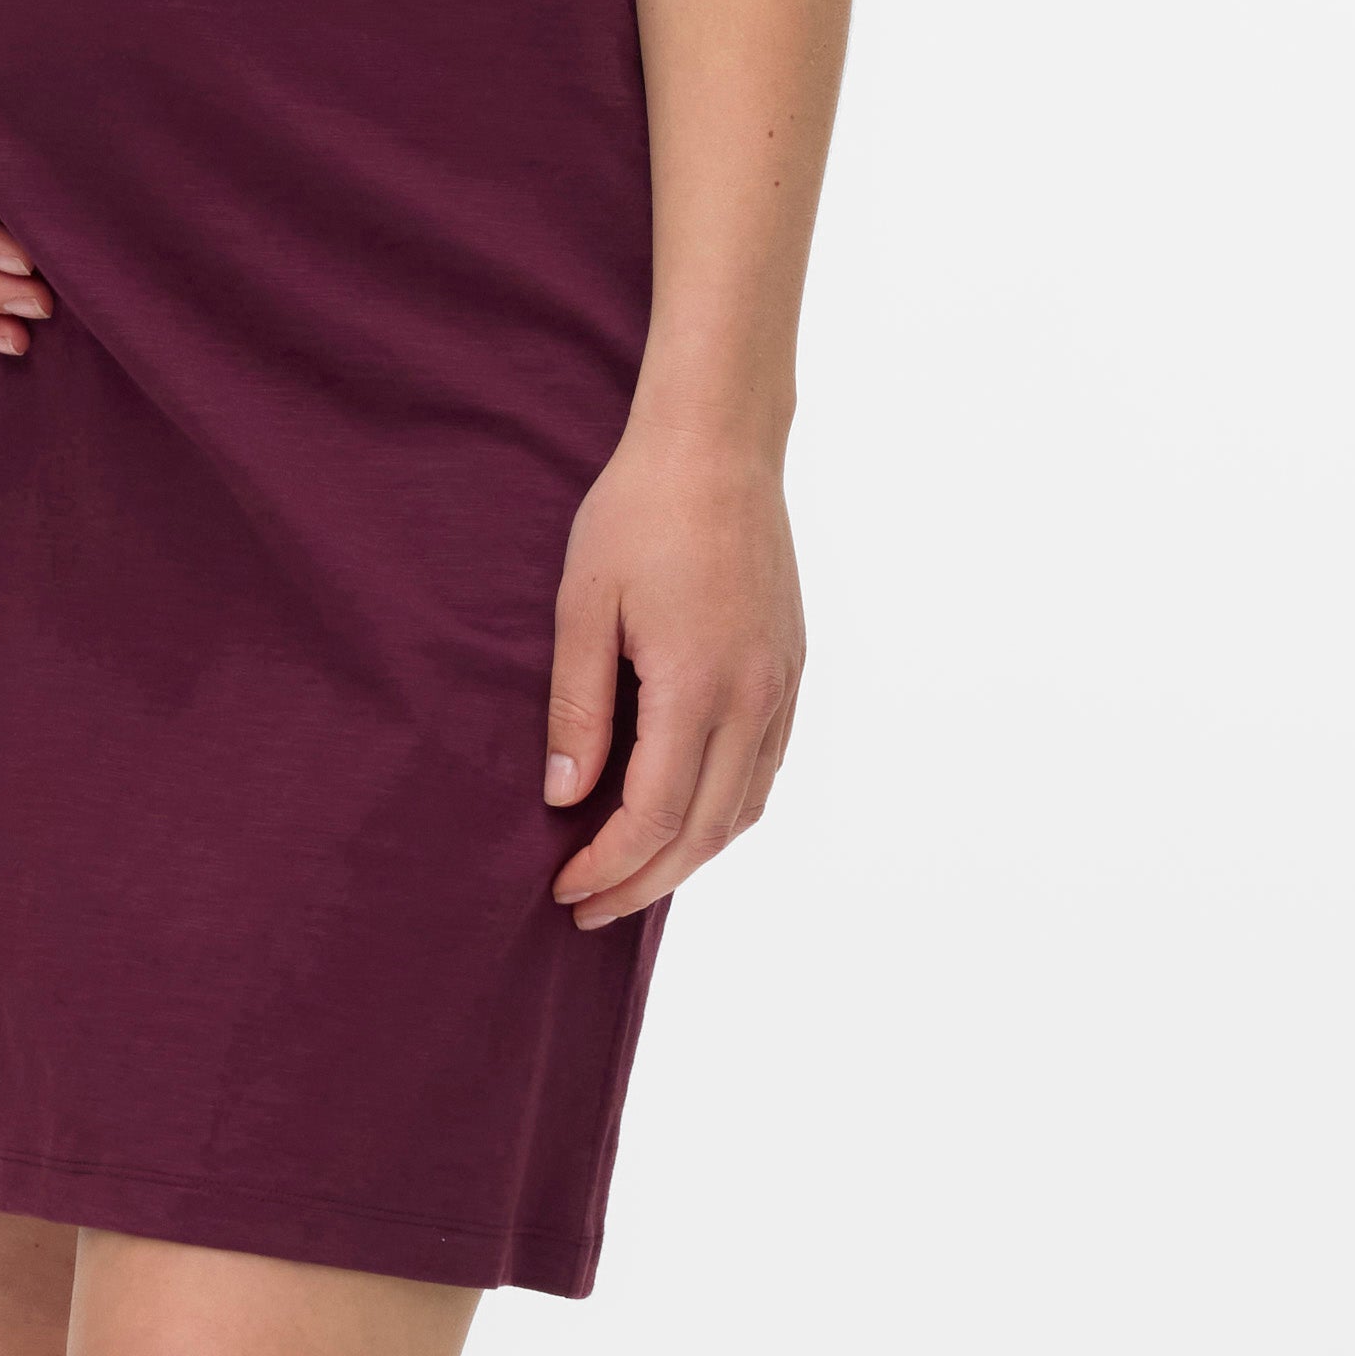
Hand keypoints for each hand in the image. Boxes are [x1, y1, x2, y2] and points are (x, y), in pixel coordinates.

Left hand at [541, 427, 803, 921]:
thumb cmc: (639, 514)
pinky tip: (685, 818)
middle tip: (589, 910)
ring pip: (743, 809)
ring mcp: (781, 686)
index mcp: (698, 686)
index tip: (563, 890)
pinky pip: (764, 770)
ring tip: (632, 876)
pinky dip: (724, 811)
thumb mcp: (581, 606)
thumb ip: (577, 708)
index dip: (607, 866)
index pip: (654, 817)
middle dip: (644, 883)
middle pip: (704, 833)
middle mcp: (753, 699)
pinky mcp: (792, 669)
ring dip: (688, 857)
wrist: (718, 445)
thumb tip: (565, 797)